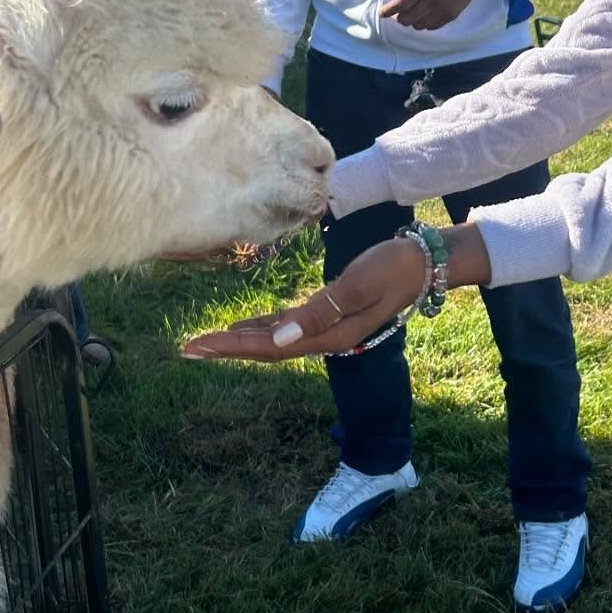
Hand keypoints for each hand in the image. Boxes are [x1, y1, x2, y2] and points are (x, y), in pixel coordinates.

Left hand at [181, 237, 428, 362]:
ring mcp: (325, 327)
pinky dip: (262, 328)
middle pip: (265, 348)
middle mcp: (322, 338)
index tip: (195, 349)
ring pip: (273, 339)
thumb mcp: (356, 288)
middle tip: (188, 350)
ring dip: (239, 341)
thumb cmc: (391, 268)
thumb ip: (318, 314)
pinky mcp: (328, 312)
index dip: (230, 348)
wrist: (423, 262)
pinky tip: (245, 327)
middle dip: (226, 348)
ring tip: (206, 342)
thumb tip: (279, 340)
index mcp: (327, 336)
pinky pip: (287, 326)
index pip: (268, 347)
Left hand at [378, 0, 480, 30]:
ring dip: (411, 20)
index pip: (401, 3)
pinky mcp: (450, 15)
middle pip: (407, 18)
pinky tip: (422, 14)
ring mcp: (442, 9)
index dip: (388, 10)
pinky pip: (431, 27)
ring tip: (410, 12)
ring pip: (418, 25)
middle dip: (398, 17)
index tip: (381, 12)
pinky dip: (423, 23)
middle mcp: (433, 0)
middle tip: (396, 11)